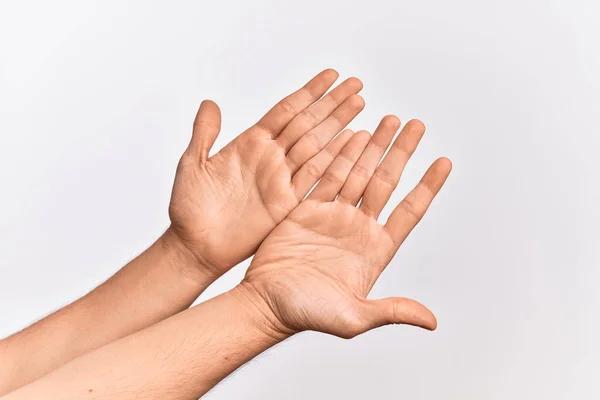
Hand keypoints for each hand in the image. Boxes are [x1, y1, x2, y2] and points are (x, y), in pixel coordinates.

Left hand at [168, 69, 364, 277]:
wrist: (195, 246)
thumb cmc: (189, 209)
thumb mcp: (192, 164)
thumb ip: (205, 133)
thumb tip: (210, 103)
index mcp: (250, 144)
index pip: (286, 111)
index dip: (310, 92)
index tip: (331, 76)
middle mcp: (271, 159)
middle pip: (308, 124)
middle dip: (333, 103)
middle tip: (357, 85)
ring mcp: (281, 180)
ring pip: (317, 146)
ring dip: (339, 125)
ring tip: (359, 105)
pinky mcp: (288, 204)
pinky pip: (316, 178)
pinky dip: (335, 160)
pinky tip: (351, 143)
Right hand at [238, 117, 451, 338]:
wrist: (267, 303)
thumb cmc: (308, 313)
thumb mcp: (354, 317)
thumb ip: (392, 311)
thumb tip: (431, 321)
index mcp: (375, 249)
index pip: (409, 210)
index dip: (428, 185)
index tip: (444, 161)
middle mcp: (358, 228)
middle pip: (386, 182)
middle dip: (401, 152)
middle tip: (415, 125)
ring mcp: (333, 215)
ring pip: (359, 173)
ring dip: (374, 147)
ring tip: (389, 121)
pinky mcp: (307, 209)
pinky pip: (327, 176)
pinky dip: (341, 155)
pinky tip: (354, 136)